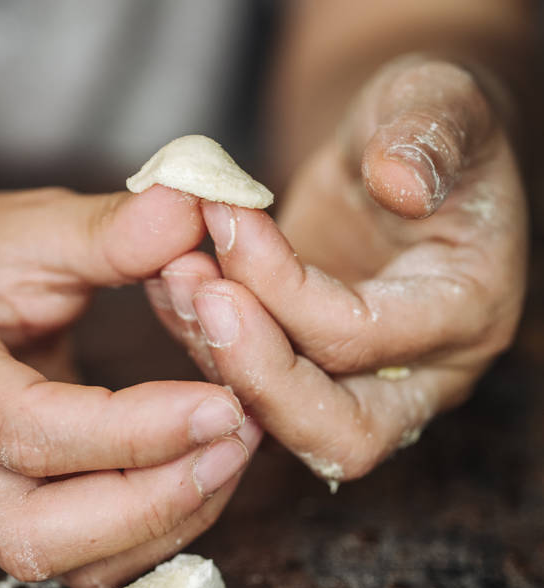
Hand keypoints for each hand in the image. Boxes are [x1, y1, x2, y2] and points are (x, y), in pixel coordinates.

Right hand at [0, 185, 260, 587]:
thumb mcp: (31, 226)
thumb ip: (111, 229)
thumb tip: (196, 211)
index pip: (30, 431)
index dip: (133, 432)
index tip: (224, 403)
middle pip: (38, 534)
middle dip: (152, 501)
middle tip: (237, 442)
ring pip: (68, 563)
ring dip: (166, 521)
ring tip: (234, 452)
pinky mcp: (7, 521)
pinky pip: (87, 560)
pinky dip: (156, 529)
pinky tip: (204, 473)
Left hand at [148, 57, 526, 488]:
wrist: (392, 152)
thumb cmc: (424, 123)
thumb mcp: (441, 100)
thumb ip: (433, 130)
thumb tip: (400, 180)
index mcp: (469, 313)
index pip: (364, 338)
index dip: (285, 289)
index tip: (227, 220)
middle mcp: (424, 375)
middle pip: (339, 435)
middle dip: (255, 373)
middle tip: (199, 294)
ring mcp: (365, 388)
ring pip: (284, 427)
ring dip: (217, 358)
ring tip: (173, 272)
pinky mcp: (311, 380)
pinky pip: (252, 392)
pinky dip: (203, 345)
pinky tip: (170, 282)